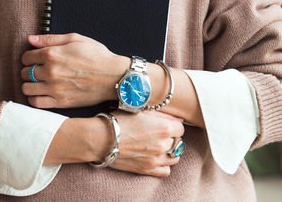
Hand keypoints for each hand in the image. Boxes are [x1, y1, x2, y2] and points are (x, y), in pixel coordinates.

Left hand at [21, 33, 129, 107]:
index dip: (30, 57)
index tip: (37, 59)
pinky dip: (35, 99)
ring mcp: (54, 88)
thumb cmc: (97, 55)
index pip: (26, 57)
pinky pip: (36, 103)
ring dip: (29, 85)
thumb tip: (30, 39)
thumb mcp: (76, 39)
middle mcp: (50, 72)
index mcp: (52, 54)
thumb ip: (51, 38)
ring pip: (27, 89)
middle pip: (24, 73)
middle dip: (29, 70)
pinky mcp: (60, 102)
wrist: (114, 76)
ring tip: (39, 83)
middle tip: (39, 71)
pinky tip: (42, 94)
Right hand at [44, 110, 183, 176]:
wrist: (101, 138)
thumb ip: (162, 114)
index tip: (164, 123)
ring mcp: (156, 159)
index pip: (180, 128)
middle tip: (157, 133)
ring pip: (175, 157)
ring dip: (169, 151)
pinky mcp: (147, 169)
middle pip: (178, 142)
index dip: (172, 124)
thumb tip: (178, 119)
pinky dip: (163, 164)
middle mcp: (163, 145)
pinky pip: (166, 171)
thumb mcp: (140, 110)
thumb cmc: (118, 120)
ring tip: (157, 145)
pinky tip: (155, 157)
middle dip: (170, 137)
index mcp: (164, 128)